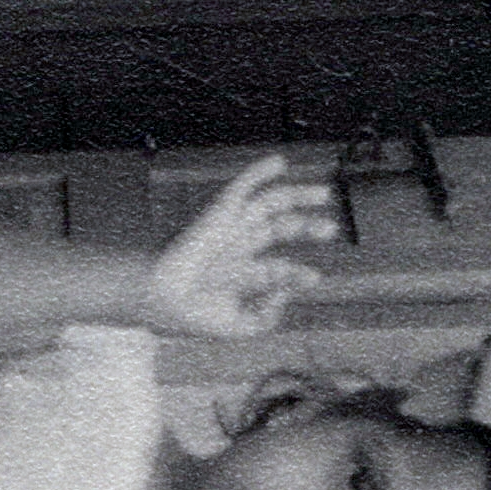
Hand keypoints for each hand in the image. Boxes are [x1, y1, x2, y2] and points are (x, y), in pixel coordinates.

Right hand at [146, 154, 335, 337]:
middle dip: (306, 228)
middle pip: (279, 228)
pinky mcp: (217, 215)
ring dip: (297, 196)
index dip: (296, 274)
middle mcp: (237, 246)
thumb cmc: (190, 315)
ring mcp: (228, 229)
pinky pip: (240, 188)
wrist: (160, 301)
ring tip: (324, 195)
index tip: (312, 278)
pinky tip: (280, 162)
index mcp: (240, 272)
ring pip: (268, 204)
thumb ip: (266, 318)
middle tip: (330, 229)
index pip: (276, 268)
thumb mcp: (238, 327)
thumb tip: (288, 293)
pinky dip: (258, 173)